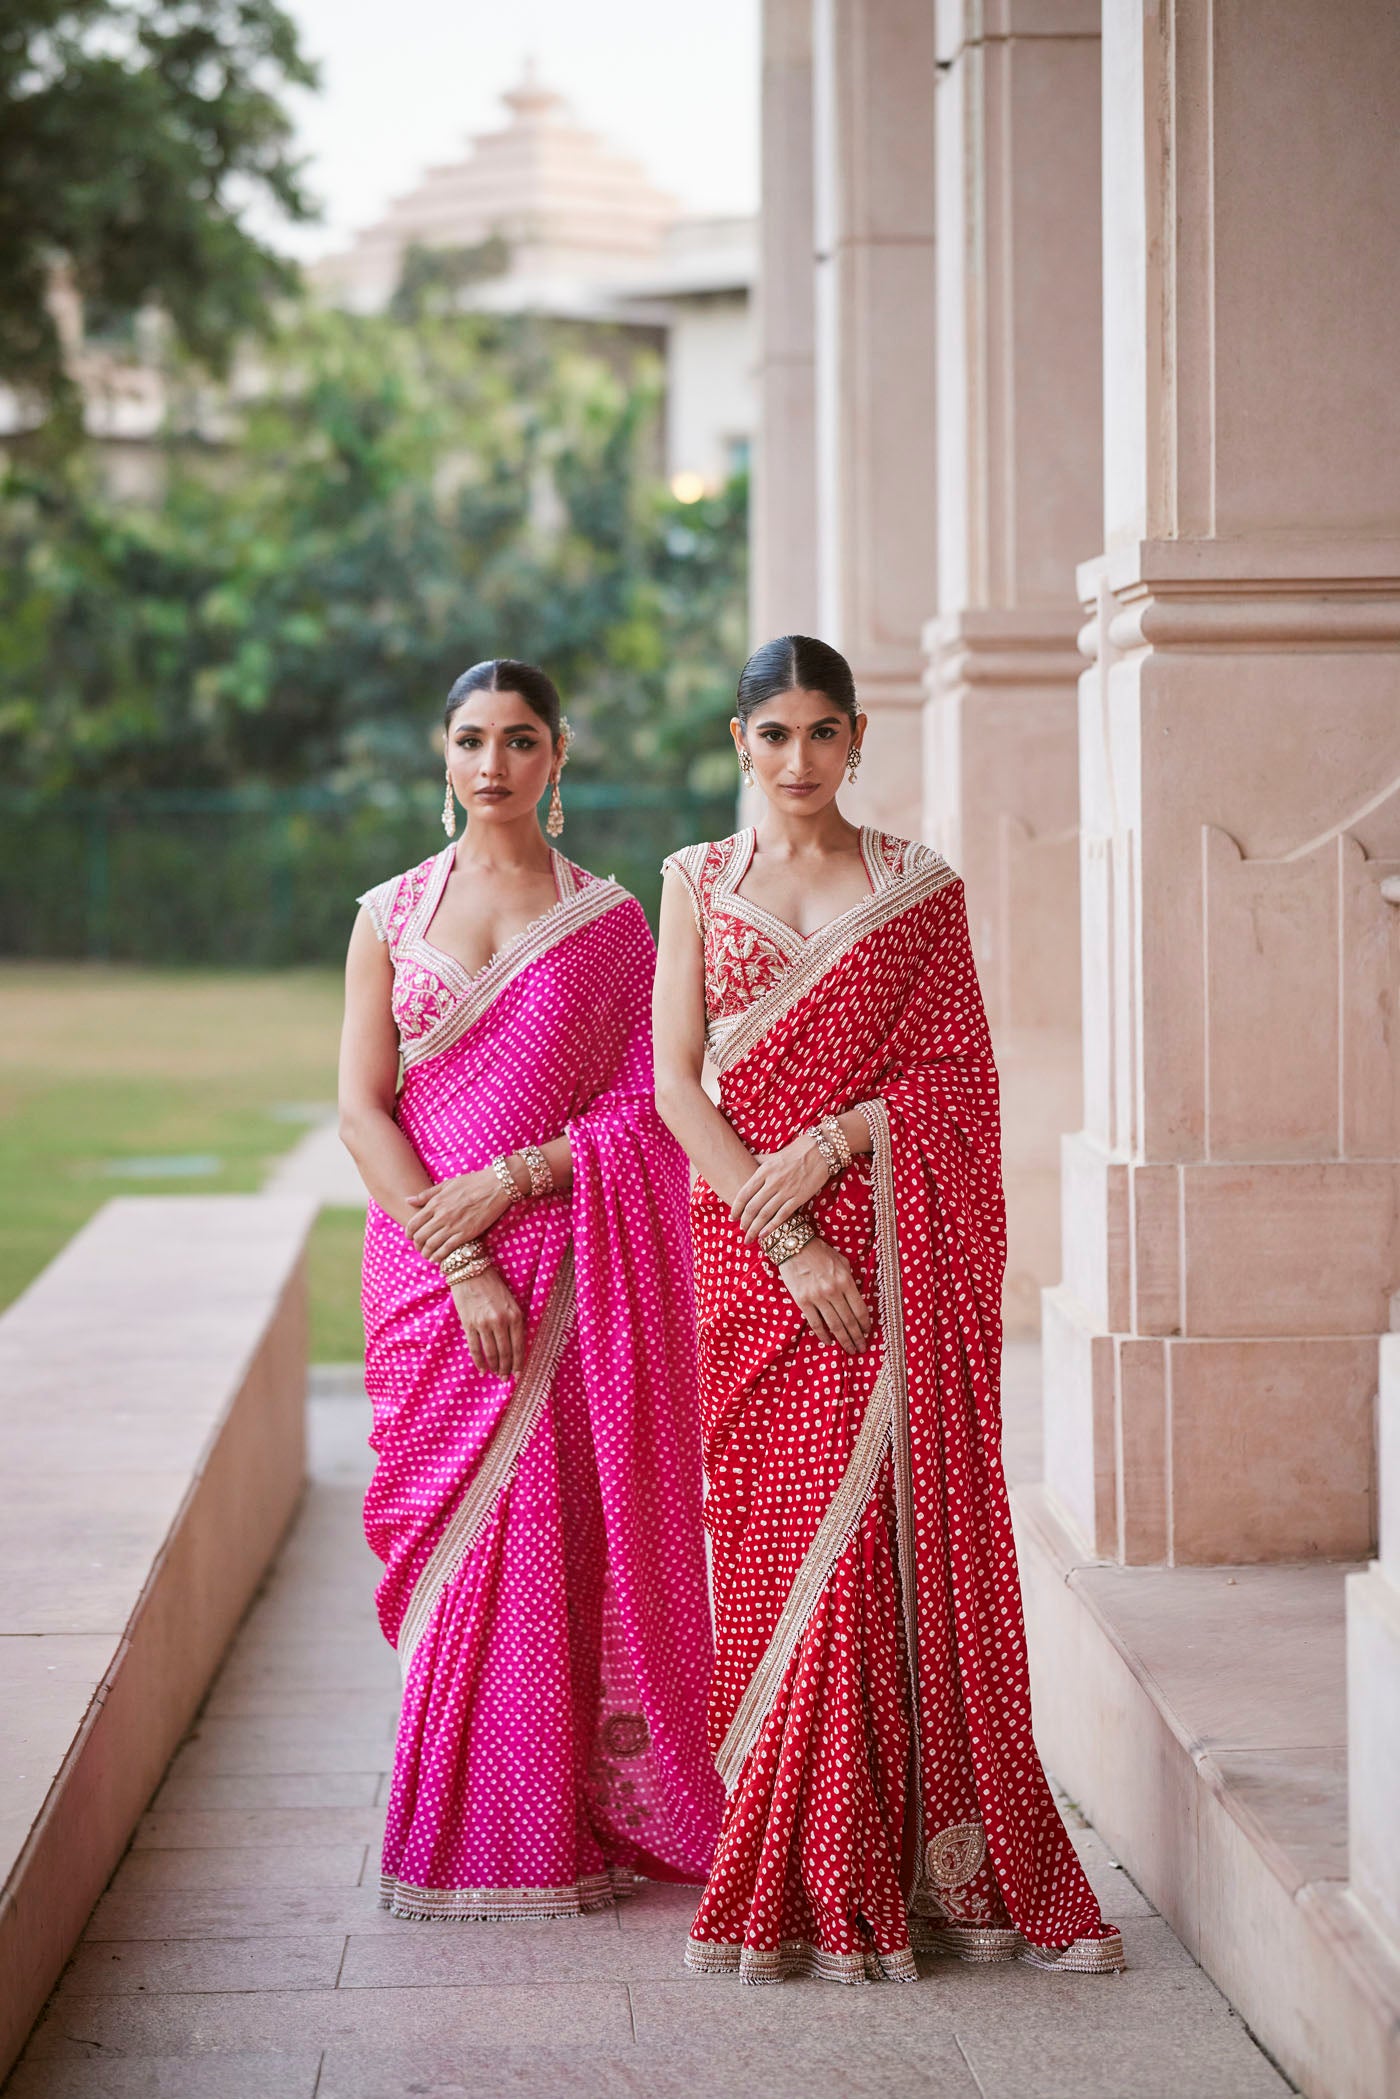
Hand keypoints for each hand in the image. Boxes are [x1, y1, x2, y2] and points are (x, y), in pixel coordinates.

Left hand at [407, 1169, 511, 1261]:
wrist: (495, 1186)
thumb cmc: (472, 1182)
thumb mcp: (446, 1184)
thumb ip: (426, 1194)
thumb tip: (408, 1200)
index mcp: (435, 1203)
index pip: (413, 1223)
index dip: (409, 1233)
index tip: (410, 1237)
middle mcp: (441, 1216)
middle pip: (420, 1237)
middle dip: (417, 1245)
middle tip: (419, 1247)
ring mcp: (453, 1226)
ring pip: (432, 1245)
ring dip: (426, 1253)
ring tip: (427, 1255)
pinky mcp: (466, 1234)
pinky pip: (447, 1249)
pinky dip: (439, 1256)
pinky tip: (437, 1258)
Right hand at [451, 1267, 525, 1377]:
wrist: (470, 1270)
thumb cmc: (493, 1284)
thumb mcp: (511, 1301)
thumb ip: (514, 1321)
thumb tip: (514, 1345)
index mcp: (515, 1315)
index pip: (519, 1346)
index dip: (519, 1363)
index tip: (518, 1375)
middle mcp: (500, 1321)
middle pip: (505, 1352)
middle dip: (506, 1368)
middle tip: (506, 1378)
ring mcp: (483, 1323)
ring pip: (491, 1353)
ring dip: (494, 1367)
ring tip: (496, 1375)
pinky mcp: (469, 1324)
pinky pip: (475, 1347)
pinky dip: (479, 1361)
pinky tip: (482, 1369)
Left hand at [732, 1137, 830, 1243]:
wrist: (821, 1150)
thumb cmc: (796, 1151)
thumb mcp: (773, 1154)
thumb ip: (758, 1160)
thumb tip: (745, 1161)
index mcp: (764, 1170)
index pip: (744, 1193)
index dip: (736, 1207)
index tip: (732, 1217)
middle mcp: (772, 1182)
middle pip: (752, 1207)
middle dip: (744, 1222)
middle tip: (741, 1231)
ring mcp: (786, 1191)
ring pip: (765, 1214)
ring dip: (755, 1228)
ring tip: (749, 1238)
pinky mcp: (799, 1198)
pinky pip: (782, 1215)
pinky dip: (771, 1226)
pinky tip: (764, 1234)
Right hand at [777, 1237, 871, 1354]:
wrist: (793, 1245)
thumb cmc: (819, 1251)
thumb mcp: (841, 1261)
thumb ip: (849, 1279)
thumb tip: (855, 1297)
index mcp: (845, 1280)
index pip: (860, 1309)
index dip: (865, 1324)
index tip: (868, 1332)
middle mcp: (833, 1291)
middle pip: (849, 1321)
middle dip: (857, 1337)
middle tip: (861, 1348)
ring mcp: (817, 1297)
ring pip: (834, 1325)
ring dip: (844, 1340)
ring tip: (850, 1349)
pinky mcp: (802, 1301)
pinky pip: (815, 1323)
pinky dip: (823, 1335)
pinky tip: (829, 1342)